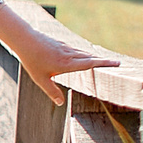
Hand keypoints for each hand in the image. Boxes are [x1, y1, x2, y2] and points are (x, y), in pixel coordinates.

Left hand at [0, 2, 119, 104]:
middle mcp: (70, 55)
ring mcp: (66, 48)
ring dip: (95, 57)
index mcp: (67, 64)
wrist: (24, 39)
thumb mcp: (40, 79)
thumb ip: (51, 91)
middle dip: (104, 61)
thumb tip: (61, 103)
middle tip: (118, 64)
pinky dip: (85, 53)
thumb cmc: (31, 60)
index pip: (90, 64)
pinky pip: (77, 50)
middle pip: (90, 58)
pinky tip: (87, 55)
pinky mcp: (62, 44)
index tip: (117, 63)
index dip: (104, 64)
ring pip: (84, 53)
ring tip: (106, 61)